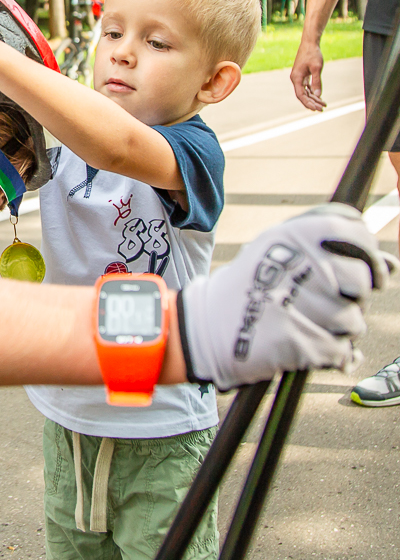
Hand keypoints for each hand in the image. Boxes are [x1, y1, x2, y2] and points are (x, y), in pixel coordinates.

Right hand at [178, 203, 396, 390]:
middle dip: (351, 297)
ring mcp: (300, 304)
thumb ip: (334, 249)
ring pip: (354, 320)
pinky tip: (303, 343)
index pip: (355, 233)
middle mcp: (298, 265)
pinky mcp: (301, 342)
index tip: (364, 270)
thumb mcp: (279, 250)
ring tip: (304, 323)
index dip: (368, 253)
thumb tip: (390, 264)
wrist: (204, 328)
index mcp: (292, 236)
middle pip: (361, 280)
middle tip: (321, 302)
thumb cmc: (247, 289)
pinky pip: (341, 350)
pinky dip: (328, 353)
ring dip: (337, 328)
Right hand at [289, 38, 326, 110]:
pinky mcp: (302, 75)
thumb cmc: (313, 54)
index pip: (301, 95)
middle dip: (312, 102)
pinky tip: (319, 96)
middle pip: (303, 95)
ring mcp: (299, 77)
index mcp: (296, 78)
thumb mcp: (317, 68)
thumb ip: (317, 82)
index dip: (308, 103)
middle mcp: (295, 79)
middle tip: (322, 108)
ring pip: (305, 92)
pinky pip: (306, 87)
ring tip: (323, 104)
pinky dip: (312, 92)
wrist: (309, 43)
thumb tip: (318, 95)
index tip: (316, 108)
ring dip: (313, 98)